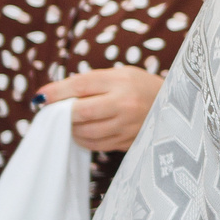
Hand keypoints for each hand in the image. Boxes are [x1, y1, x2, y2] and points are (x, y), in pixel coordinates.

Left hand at [38, 66, 162, 150]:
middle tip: (53, 112)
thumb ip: (91, 83)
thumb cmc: (141, 86)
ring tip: (68, 122)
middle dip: (61, 114)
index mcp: (122, 81)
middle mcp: (126, 104)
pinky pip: (97, 145)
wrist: (178, 105)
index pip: (81, 86)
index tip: (41, 97)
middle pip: (81, 112)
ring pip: (87, 132)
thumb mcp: (121, 74)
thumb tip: (53, 95)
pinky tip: (82, 132)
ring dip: (70, 129)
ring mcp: (129, 126)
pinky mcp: (130, 142)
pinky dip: (84, 139)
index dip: (56, 92)